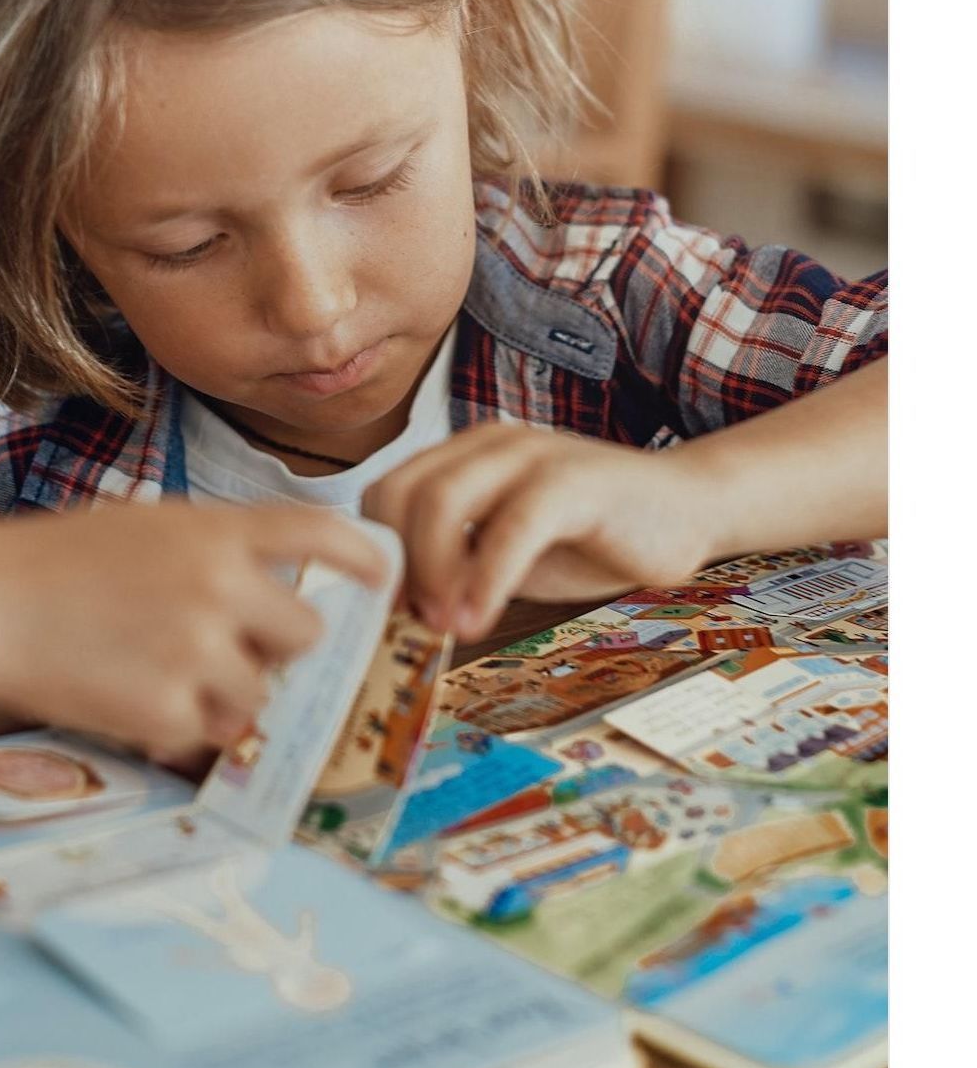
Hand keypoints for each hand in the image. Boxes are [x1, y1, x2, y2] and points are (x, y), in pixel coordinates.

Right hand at [0, 500, 388, 763]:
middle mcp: (221, 587)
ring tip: (164, 672)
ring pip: (262, 694)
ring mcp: (198, 652)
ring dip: (229, 694)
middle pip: (307, 632)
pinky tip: (131, 696)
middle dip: (280, 646)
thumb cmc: (59, 563)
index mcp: (217, 532)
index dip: (363, 555)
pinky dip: (178, 727)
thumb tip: (279, 587)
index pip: (320, 532)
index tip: (383, 575)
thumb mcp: (149, 528)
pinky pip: (206, 735)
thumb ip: (217, 550)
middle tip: (232, 646)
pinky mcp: (169, 711)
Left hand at [362, 423, 716, 642]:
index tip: (391, 610)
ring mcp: (533, 454)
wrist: (687, 510)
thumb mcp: (508, 553)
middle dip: (399, 564)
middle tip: (416, 621)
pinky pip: (513, 525)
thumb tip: (399, 609)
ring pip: (443, 499)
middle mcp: (490, 444)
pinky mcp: (575, 480)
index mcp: (466, 455)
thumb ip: (457, 567)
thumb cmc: (591, 537)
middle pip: (403, 492)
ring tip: (447, 624)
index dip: (379, 553)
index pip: (387, 491)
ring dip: (432, 572)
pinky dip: (486, 578)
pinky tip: (481, 619)